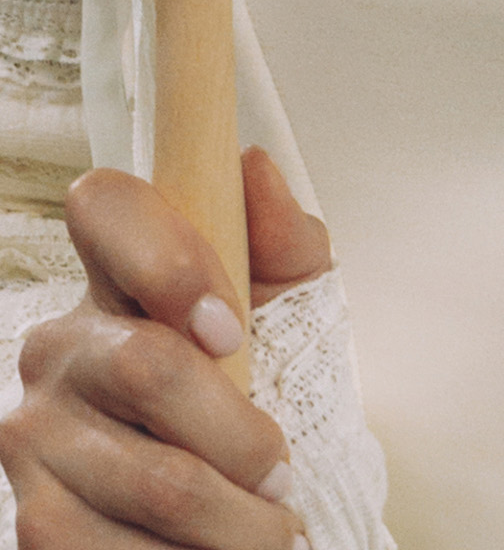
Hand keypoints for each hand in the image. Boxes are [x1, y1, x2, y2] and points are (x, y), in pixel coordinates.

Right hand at [0, 148, 329, 546]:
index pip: (104, 208)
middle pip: (148, 366)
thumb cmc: (265, 376)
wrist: (240, 498)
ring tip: (274, 530)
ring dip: (234, 521)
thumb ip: (282, 236)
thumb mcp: (291, 299)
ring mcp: (33, 440)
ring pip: (150, 479)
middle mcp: (58, 348)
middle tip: (285, 472)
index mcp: (114, 274)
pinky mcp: (32, 526)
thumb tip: (253, 168)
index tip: (235, 331)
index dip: (169, 261)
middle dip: (240, 432)